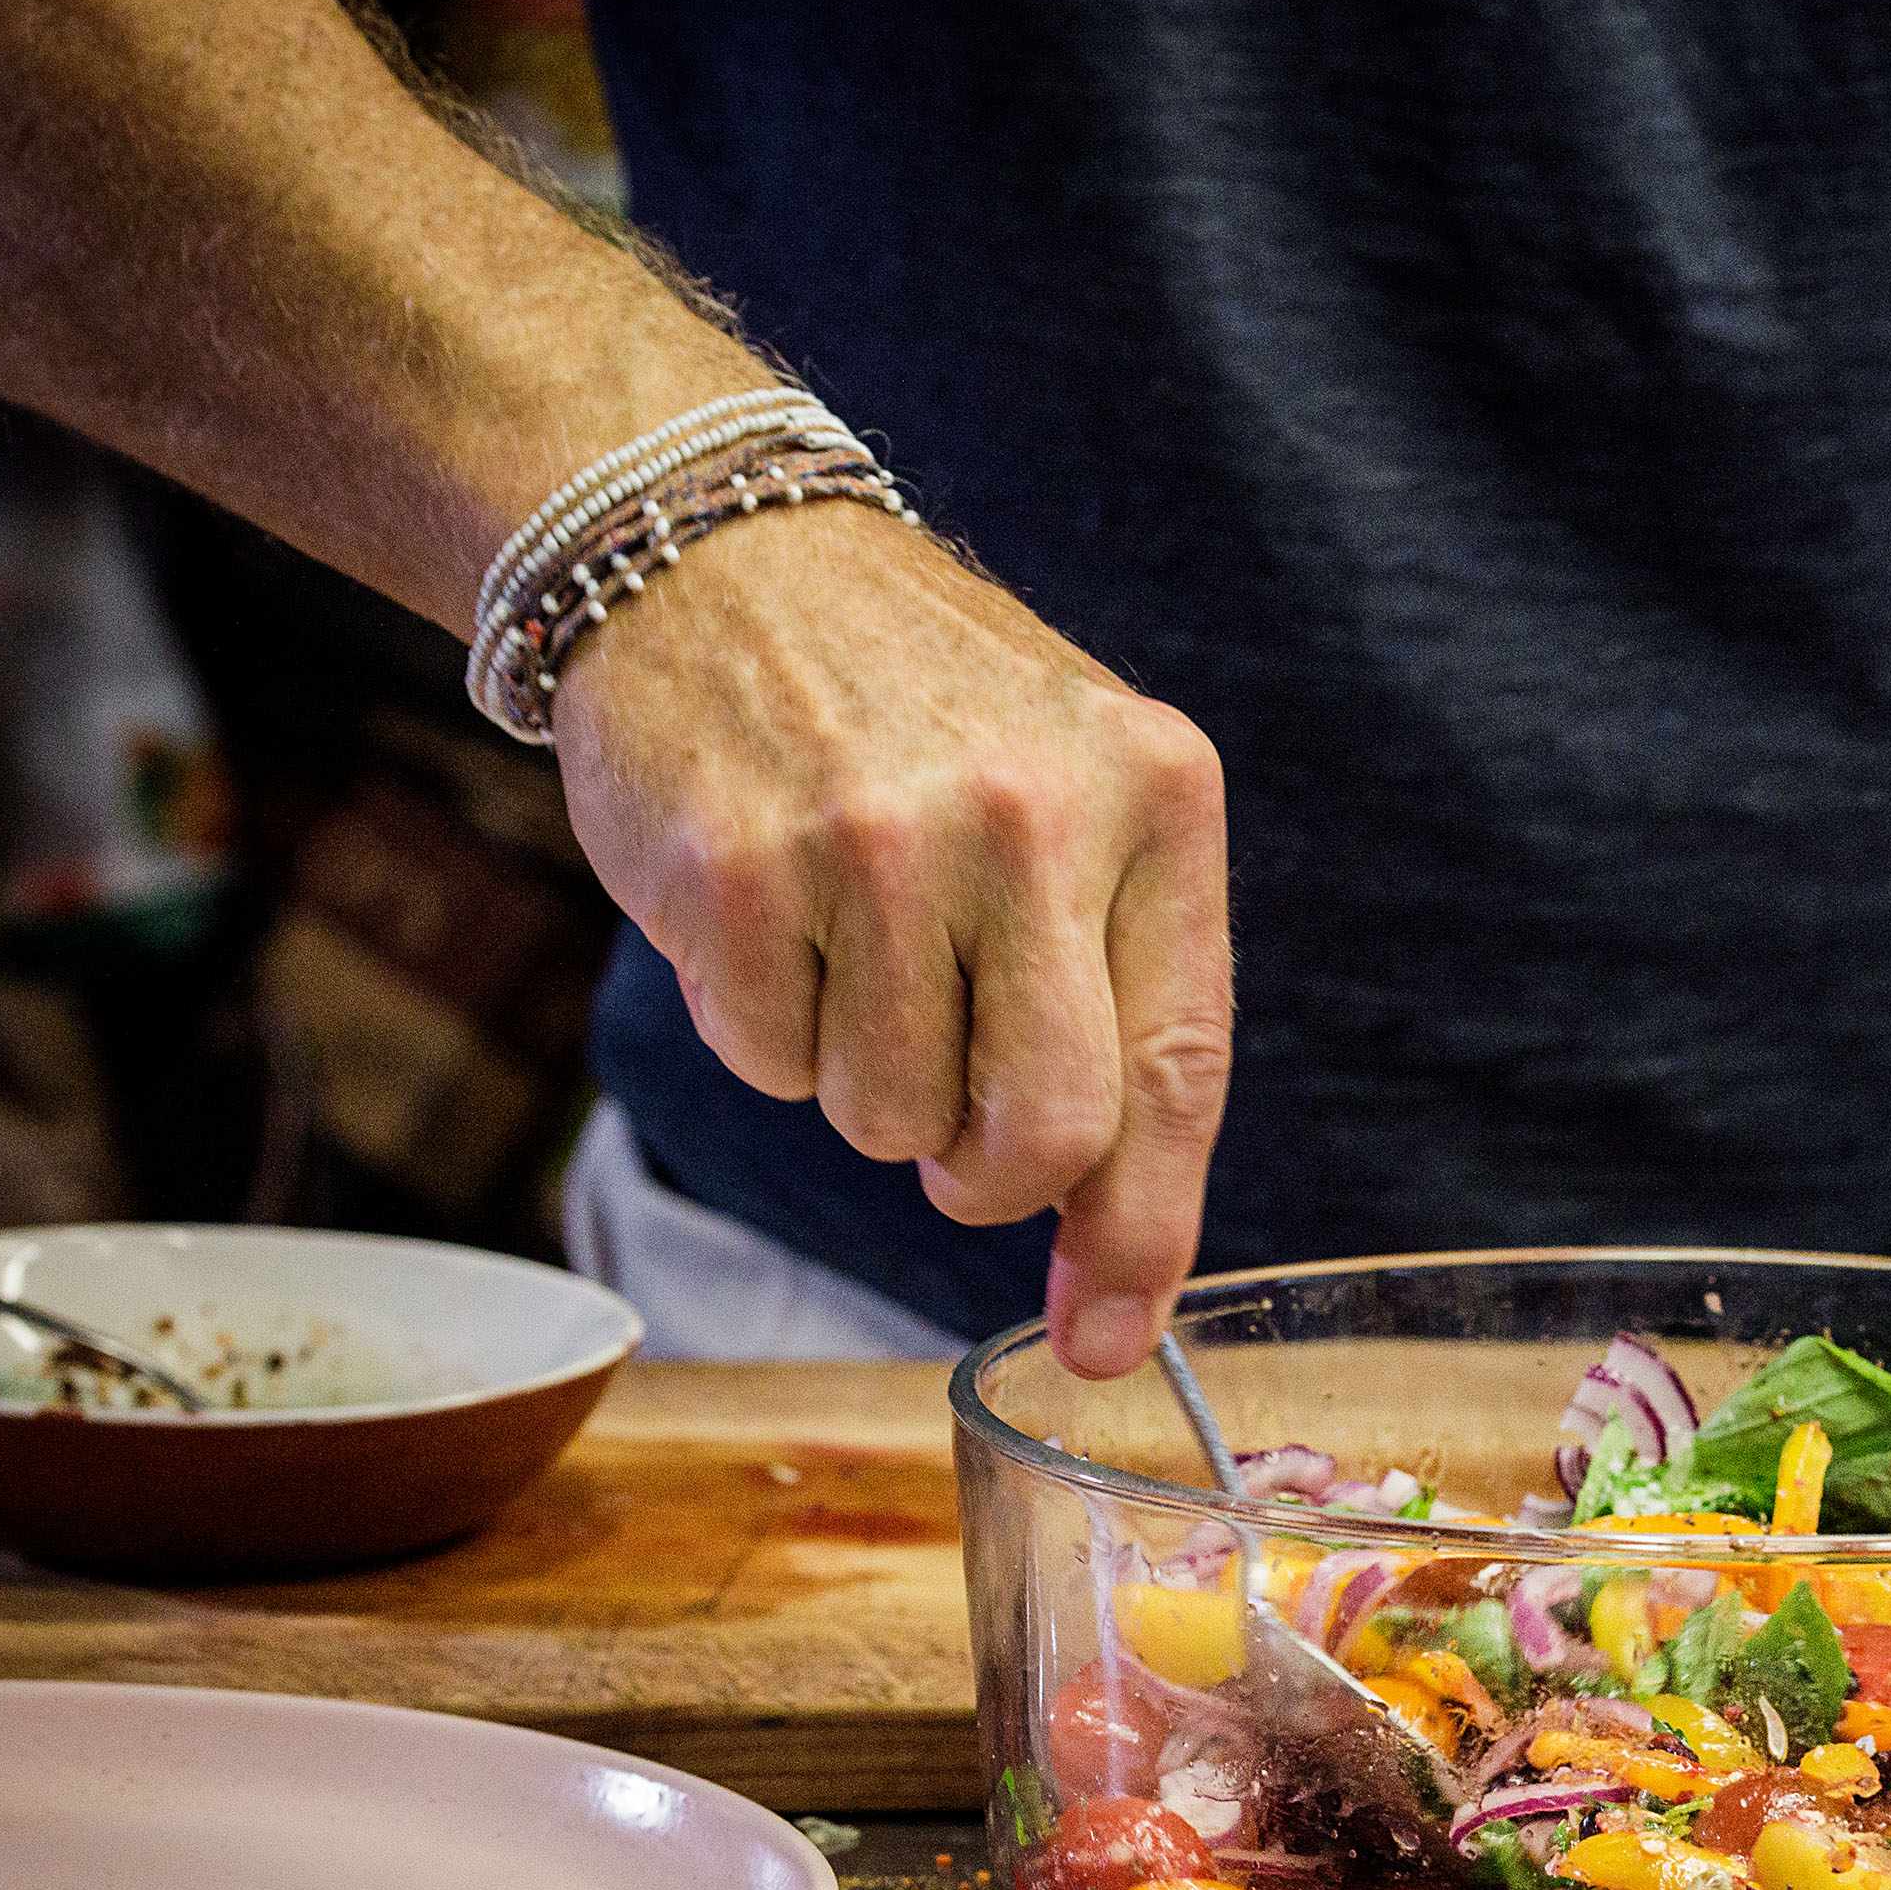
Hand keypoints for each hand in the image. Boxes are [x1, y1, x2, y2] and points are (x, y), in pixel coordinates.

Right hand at [552, 504, 1230, 1379]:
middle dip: (989, 1181)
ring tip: (850, 943)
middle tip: (952, 1133)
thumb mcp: (1071, 812)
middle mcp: (1031, 812)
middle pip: (1044, 1137)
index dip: (1143, 1234)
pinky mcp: (738, 875)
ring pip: (892, 1122)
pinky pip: (769, 1069)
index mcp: (1156, 793)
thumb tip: (1109, 1318)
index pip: (1180, 1073)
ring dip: (866, 1085)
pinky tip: (769, 911)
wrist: (711, 551)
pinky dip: (766, 1030)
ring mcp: (879, 841)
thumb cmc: (917, 718)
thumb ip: (1115, 1031)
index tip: (1110, 1338)